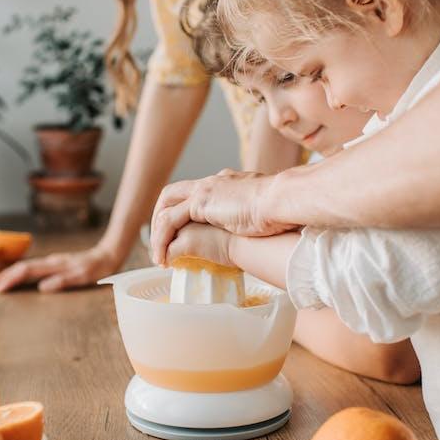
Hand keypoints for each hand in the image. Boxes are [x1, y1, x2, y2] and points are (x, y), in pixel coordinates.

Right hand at [0, 244, 123, 293]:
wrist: (108, 254)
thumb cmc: (98, 268)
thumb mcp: (84, 277)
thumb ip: (64, 281)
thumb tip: (43, 288)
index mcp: (53, 265)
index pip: (25, 271)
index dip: (9, 280)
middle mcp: (49, 262)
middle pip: (19, 268)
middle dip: (1, 278)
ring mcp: (51, 263)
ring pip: (23, 268)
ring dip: (7, 276)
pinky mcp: (54, 265)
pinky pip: (30, 270)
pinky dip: (17, 275)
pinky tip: (14, 280)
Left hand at [150, 169, 296, 264]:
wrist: (283, 201)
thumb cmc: (283, 210)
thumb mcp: (266, 211)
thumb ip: (259, 216)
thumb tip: (268, 229)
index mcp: (227, 182)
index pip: (196, 191)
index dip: (183, 210)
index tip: (181, 229)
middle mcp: (212, 182)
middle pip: (172, 193)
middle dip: (160, 216)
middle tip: (159, 240)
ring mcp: (204, 190)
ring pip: (166, 208)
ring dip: (157, 233)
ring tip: (157, 255)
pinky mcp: (200, 203)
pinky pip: (169, 221)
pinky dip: (161, 239)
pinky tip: (163, 257)